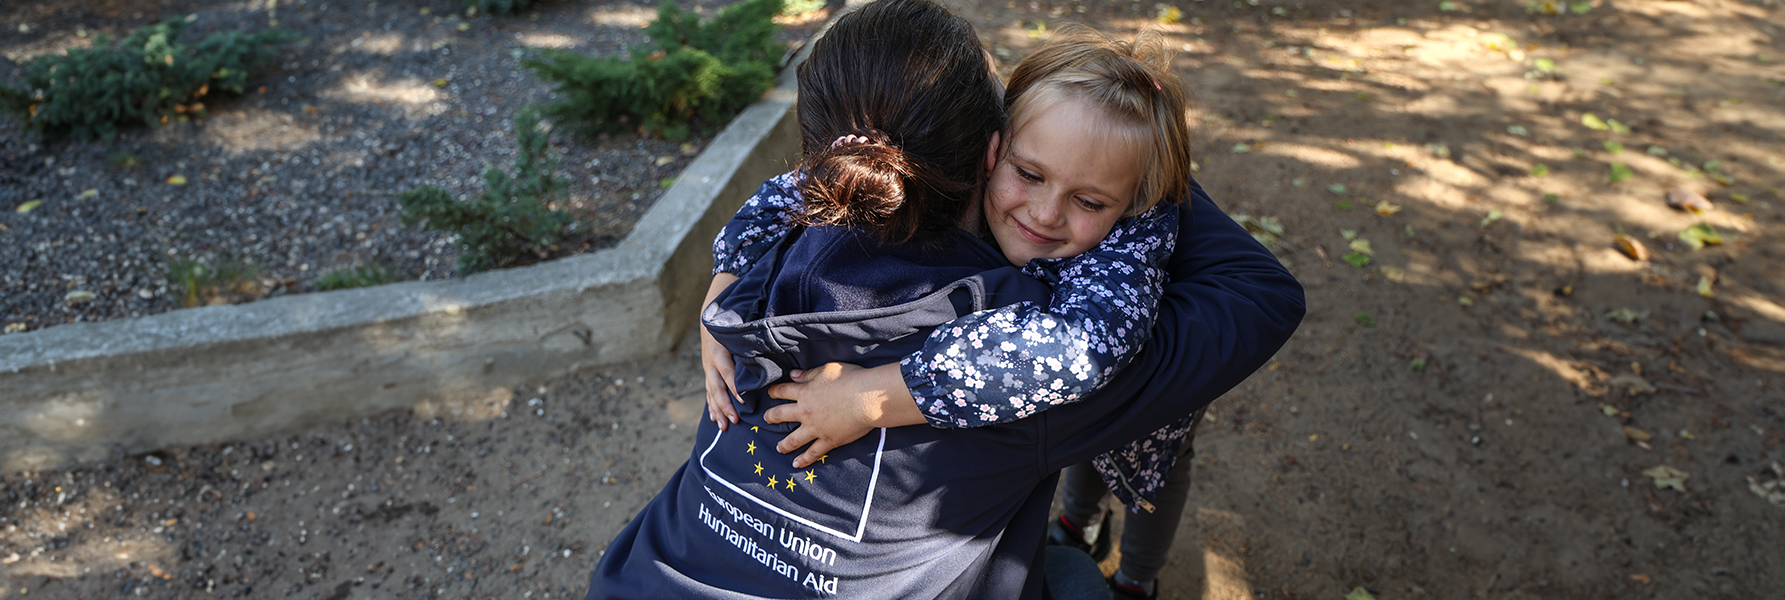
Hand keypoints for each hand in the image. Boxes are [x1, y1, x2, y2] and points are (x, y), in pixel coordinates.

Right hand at [701, 273, 741, 429]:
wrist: (710, 321)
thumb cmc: (731, 326)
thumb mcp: (739, 333)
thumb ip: (751, 344)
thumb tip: (774, 352)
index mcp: (719, 351)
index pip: (727, 372)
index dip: (734, 387)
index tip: (743, 400)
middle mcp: (711, 362)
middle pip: (717, 387)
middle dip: (725, 405)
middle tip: (735, 420)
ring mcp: (707, 369)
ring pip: (711, 393)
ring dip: (717, 410)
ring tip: (724, 426)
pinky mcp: (707, 373)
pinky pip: (708, 393)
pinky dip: (711, 406)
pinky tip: (714, 418)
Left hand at [763, 362, 922, 467]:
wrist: (867, 399)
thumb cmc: (850, 379)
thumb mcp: (827, 370)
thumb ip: (808, 374)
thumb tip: (793, 375)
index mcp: (804, 393)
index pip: (783, 391)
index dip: (775, 391)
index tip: (770, 392)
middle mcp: (805, 412)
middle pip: (781, 415)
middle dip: (771, 417)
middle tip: (766, 419)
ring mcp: (816, 429)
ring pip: (793, 439)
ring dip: (784, 444)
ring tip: (779, 448)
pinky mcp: (828, 440)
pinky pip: (813, 452)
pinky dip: (804, 459)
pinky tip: (797, 463)